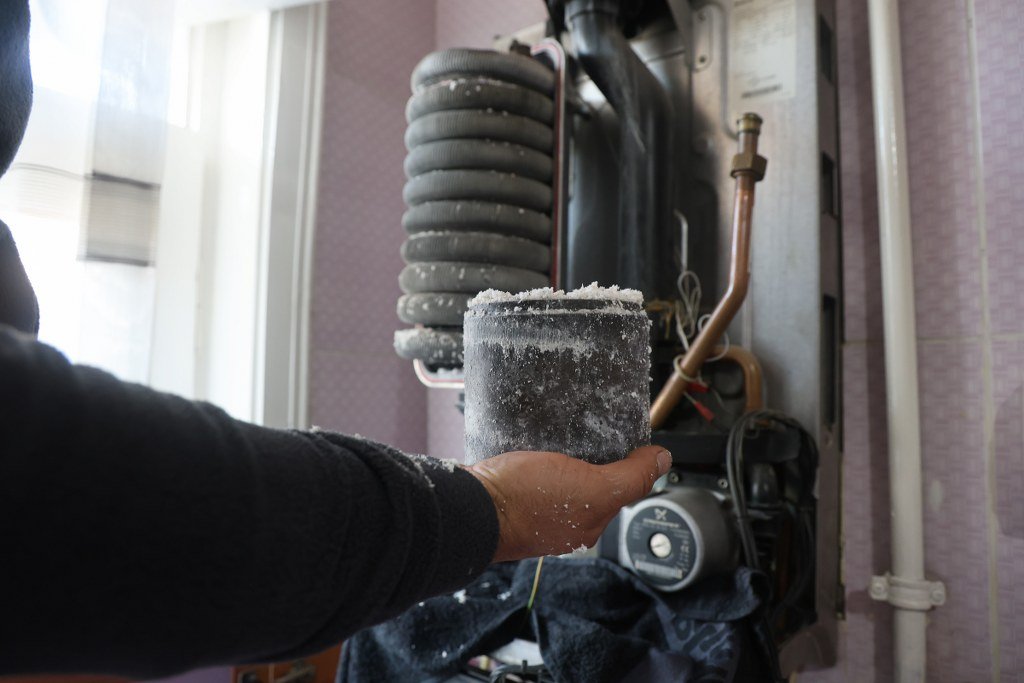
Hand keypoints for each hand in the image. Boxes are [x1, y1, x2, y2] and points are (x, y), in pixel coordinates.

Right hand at [467, 446, 671, 562]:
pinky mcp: (513, 492)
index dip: (628, 460)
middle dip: (595, 456)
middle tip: (592, 428)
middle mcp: (565, 521)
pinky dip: (540, 454)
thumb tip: (663, 461)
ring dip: (566, 453)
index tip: (624, 435)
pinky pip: (535, 470)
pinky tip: (537, 439)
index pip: (621, 487)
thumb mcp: (594, 487)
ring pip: (563, 474)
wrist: (472, 505)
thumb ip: (631, 478)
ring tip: (564, 430)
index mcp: (588, 523)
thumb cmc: (527, 501)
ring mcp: (537, 508)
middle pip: (592, 480)